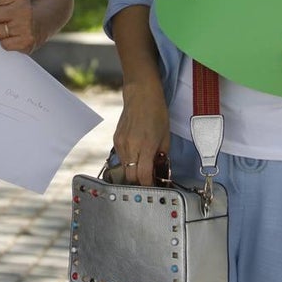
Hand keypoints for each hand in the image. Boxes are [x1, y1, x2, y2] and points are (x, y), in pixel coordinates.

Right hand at [112, 72, 169, 186]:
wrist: (140, 94)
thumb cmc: (156, 112)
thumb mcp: (166, 136)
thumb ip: (162, 156)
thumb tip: (160, 170)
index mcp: (146, 145)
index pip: (143, 176)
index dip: (149, 185)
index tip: (154, 187)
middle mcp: (131, 146)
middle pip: (131, 176)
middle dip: (140, 181)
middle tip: (149, 180)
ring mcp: (121, 143)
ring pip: (125, 168)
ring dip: (134, 171)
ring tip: (143, 166)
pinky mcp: (116, 139)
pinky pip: (121, 158)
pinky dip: (129, 160)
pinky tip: (136, 154)